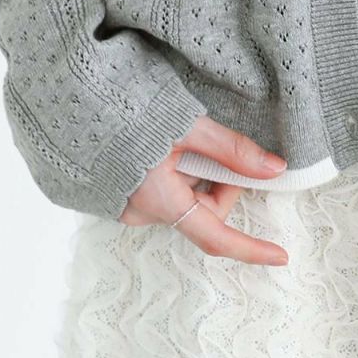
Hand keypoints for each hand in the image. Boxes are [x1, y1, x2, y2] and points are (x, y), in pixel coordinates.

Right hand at [118, 113, 290, 264]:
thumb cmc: (130, 112)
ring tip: (183, 137)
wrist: (76, 100)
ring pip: (185, 200)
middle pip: (204, 212)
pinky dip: (178, 173)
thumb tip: (275, 168)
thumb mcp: (188, 126)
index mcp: (160, 201)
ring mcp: (130, 205)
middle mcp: (144, 212)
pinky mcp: (121, 193)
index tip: (281, 256)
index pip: (216, 237)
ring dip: (198, 174)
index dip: (250, 248)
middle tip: (219, 147)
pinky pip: (164, 192)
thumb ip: (232, 150)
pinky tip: (167, 145)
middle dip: (222, 183)